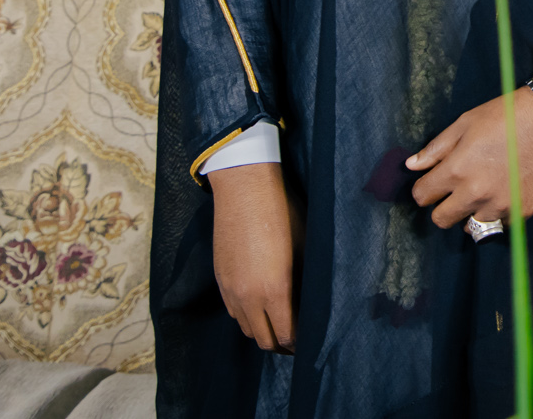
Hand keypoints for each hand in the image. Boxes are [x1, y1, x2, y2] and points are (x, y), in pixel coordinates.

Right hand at [208, 162, 300, 352]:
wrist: (244, 188)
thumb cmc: (283, 213)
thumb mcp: (306, 247)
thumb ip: (306, 280)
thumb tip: (313, 302)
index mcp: (275, 290)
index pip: (286, 334)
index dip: (299, 343)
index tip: (309, 342)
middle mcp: (248, 297)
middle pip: (263, 340)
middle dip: (280, 344)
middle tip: (296, 340)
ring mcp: (230, 289)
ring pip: (245, 328)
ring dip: (262, 331)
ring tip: (278, 324)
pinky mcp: (220, 278)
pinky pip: (233, 310)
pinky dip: (246, 316)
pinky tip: (259, 305)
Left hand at [408, 87, 532, 228]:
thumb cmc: (507, 115)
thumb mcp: (466, 123)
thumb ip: (437, 148)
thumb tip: (412, 165)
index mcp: (457, 170)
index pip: (422, 196)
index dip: (424, 188)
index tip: (433, 182)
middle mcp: (476, 194)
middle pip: (441, 219)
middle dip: (442, 206)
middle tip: (455, 190)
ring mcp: (501, 206)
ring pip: (469, 226)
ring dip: (470, 213)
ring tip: (482, 191)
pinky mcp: (523, 212)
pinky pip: (499, 224)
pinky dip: (496, 213)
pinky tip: (504, 191)